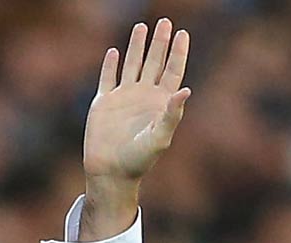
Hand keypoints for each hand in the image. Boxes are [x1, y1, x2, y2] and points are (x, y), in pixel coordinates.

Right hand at [80, 20, 190, 239]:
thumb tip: (186, 90)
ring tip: (143, 27)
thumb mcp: (160, 138)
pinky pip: (107, 78)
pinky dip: (110, 65)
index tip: (183, 33)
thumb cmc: (139, 160)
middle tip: (166, 22)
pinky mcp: (103, 103)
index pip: (172, 72)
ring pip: (132, 65)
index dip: (178, 53)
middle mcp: (143, 97)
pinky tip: (113, 52)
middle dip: (160, 43)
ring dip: (137, 47)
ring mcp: (123, 99)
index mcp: (160, 104)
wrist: (111, 172)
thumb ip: (172, 114)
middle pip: (154, 63)